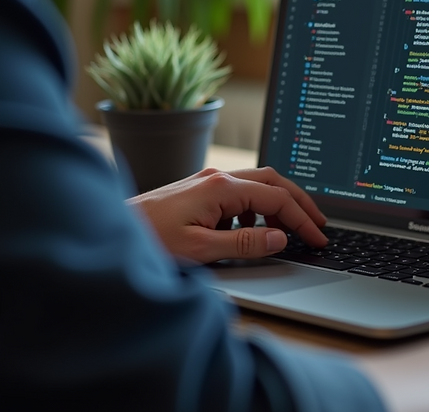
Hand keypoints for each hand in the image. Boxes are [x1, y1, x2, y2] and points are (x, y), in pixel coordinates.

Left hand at [127, 167, 326, 262]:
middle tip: (319, 225)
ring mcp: (206, 181)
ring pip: (257, 184)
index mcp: (221, 188)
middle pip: (273, 181)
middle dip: (299, 203)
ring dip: (278, 205)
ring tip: (289, 231)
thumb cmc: (148, 241)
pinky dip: (255, 209)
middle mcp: (216, 178)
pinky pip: (239, 192)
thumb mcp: (201, 250)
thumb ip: (244, 244)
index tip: (319, 238)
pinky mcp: (198, 190)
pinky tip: (251, 231)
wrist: (109, 232)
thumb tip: (280, 239)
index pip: (276, 200)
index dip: (302, 220)